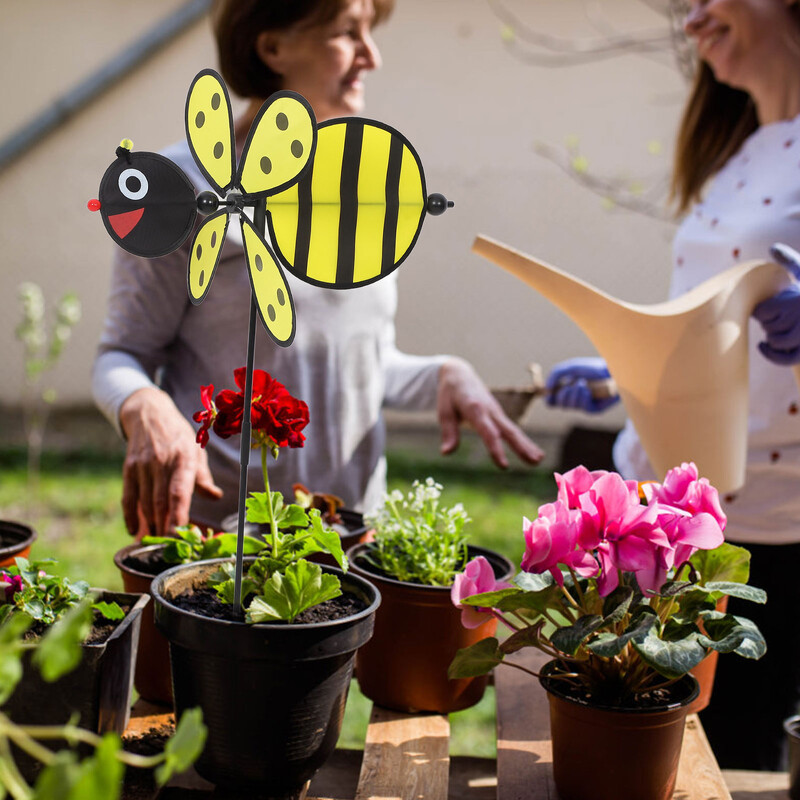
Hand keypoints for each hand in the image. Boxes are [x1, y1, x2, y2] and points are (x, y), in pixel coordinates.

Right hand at [119, 387, 222, 536]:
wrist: (150, 413)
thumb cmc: (179, 437)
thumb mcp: (196, 451)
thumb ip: (203, 477)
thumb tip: (216, 497)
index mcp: (184, 458)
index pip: (180, 492)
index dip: (179, 516)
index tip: (180, 536)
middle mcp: (162, 461)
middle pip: (160, 502)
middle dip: (164, 527)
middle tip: (169, 548)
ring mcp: (143, 464)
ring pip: (144, 502)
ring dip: (149, 524)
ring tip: (155, 541)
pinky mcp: (128, 467)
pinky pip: (128, 496)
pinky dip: (130, 515)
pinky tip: (134, 530)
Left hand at [437, 358, 543, 468]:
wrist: (459, 373)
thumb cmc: (449, 393)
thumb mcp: (444, 411)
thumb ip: (448, 432)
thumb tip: (446, 453)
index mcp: (475, 409)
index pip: (488, 432)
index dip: (496, 449)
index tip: (504, 466)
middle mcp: (490, 410)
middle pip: (508, 431)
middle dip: (521, 447)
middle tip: (534, 462)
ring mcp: (496, 412)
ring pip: (513, 430)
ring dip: (527, 445)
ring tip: (539, 460)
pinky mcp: (499, 415)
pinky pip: (512, 429)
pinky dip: (523, 441)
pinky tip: (534, 453)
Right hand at [545, 357, 619, 412]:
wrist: (612, 371)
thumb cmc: (592, 368)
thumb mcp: (571, 367)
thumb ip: (556, 374)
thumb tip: (547, 387)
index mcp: (567, 390)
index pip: (553, 401)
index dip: (549, 398)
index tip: (550, 392)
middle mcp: (574, 399)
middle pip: (560, 405)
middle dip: (563, 395)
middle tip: (570, 386)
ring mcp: (584, 405)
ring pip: (570, 406)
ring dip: (574, 393)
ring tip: (583, 384)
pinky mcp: (594, 409)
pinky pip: (583, 408)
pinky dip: (584, 397)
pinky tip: (588, 390)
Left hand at [752, 244, 799, 364]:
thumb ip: (790, 260)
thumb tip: (773, 247)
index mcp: (796, 301)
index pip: (762, 312)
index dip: (763, 311)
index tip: (770, 307)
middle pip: (768, 326)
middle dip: (770, 323)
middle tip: (780, 317)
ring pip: (776, 340)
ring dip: (772, 337)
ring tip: (779, 329)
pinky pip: (785, 358)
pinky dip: (772, 355)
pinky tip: (763, 346)